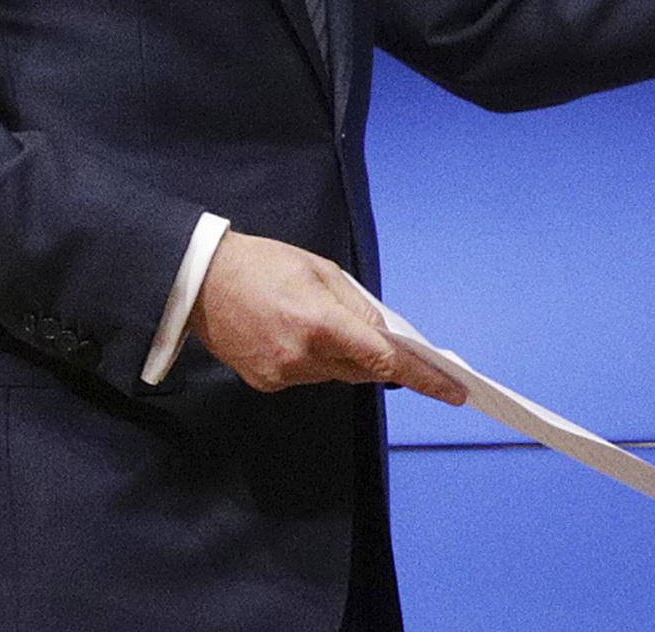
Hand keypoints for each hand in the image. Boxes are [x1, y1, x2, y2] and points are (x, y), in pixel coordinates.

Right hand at [190, 230, 466, 405]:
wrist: (201, 281)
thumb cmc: (262, 265)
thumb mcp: (320, 271)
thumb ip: (358, 307)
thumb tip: (387, 336)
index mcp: (320, 322)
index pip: (385, 360)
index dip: (423, 378)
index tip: (453, 391)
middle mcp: (303, 356)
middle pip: (363, 370)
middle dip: (378, 357)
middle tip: (387, 339)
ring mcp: (283, 374)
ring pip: (336, 375)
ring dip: (343, 355)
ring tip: (318, 320)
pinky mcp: (267, 384)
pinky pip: (309, 377)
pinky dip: (315, 360)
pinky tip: (295, 333)